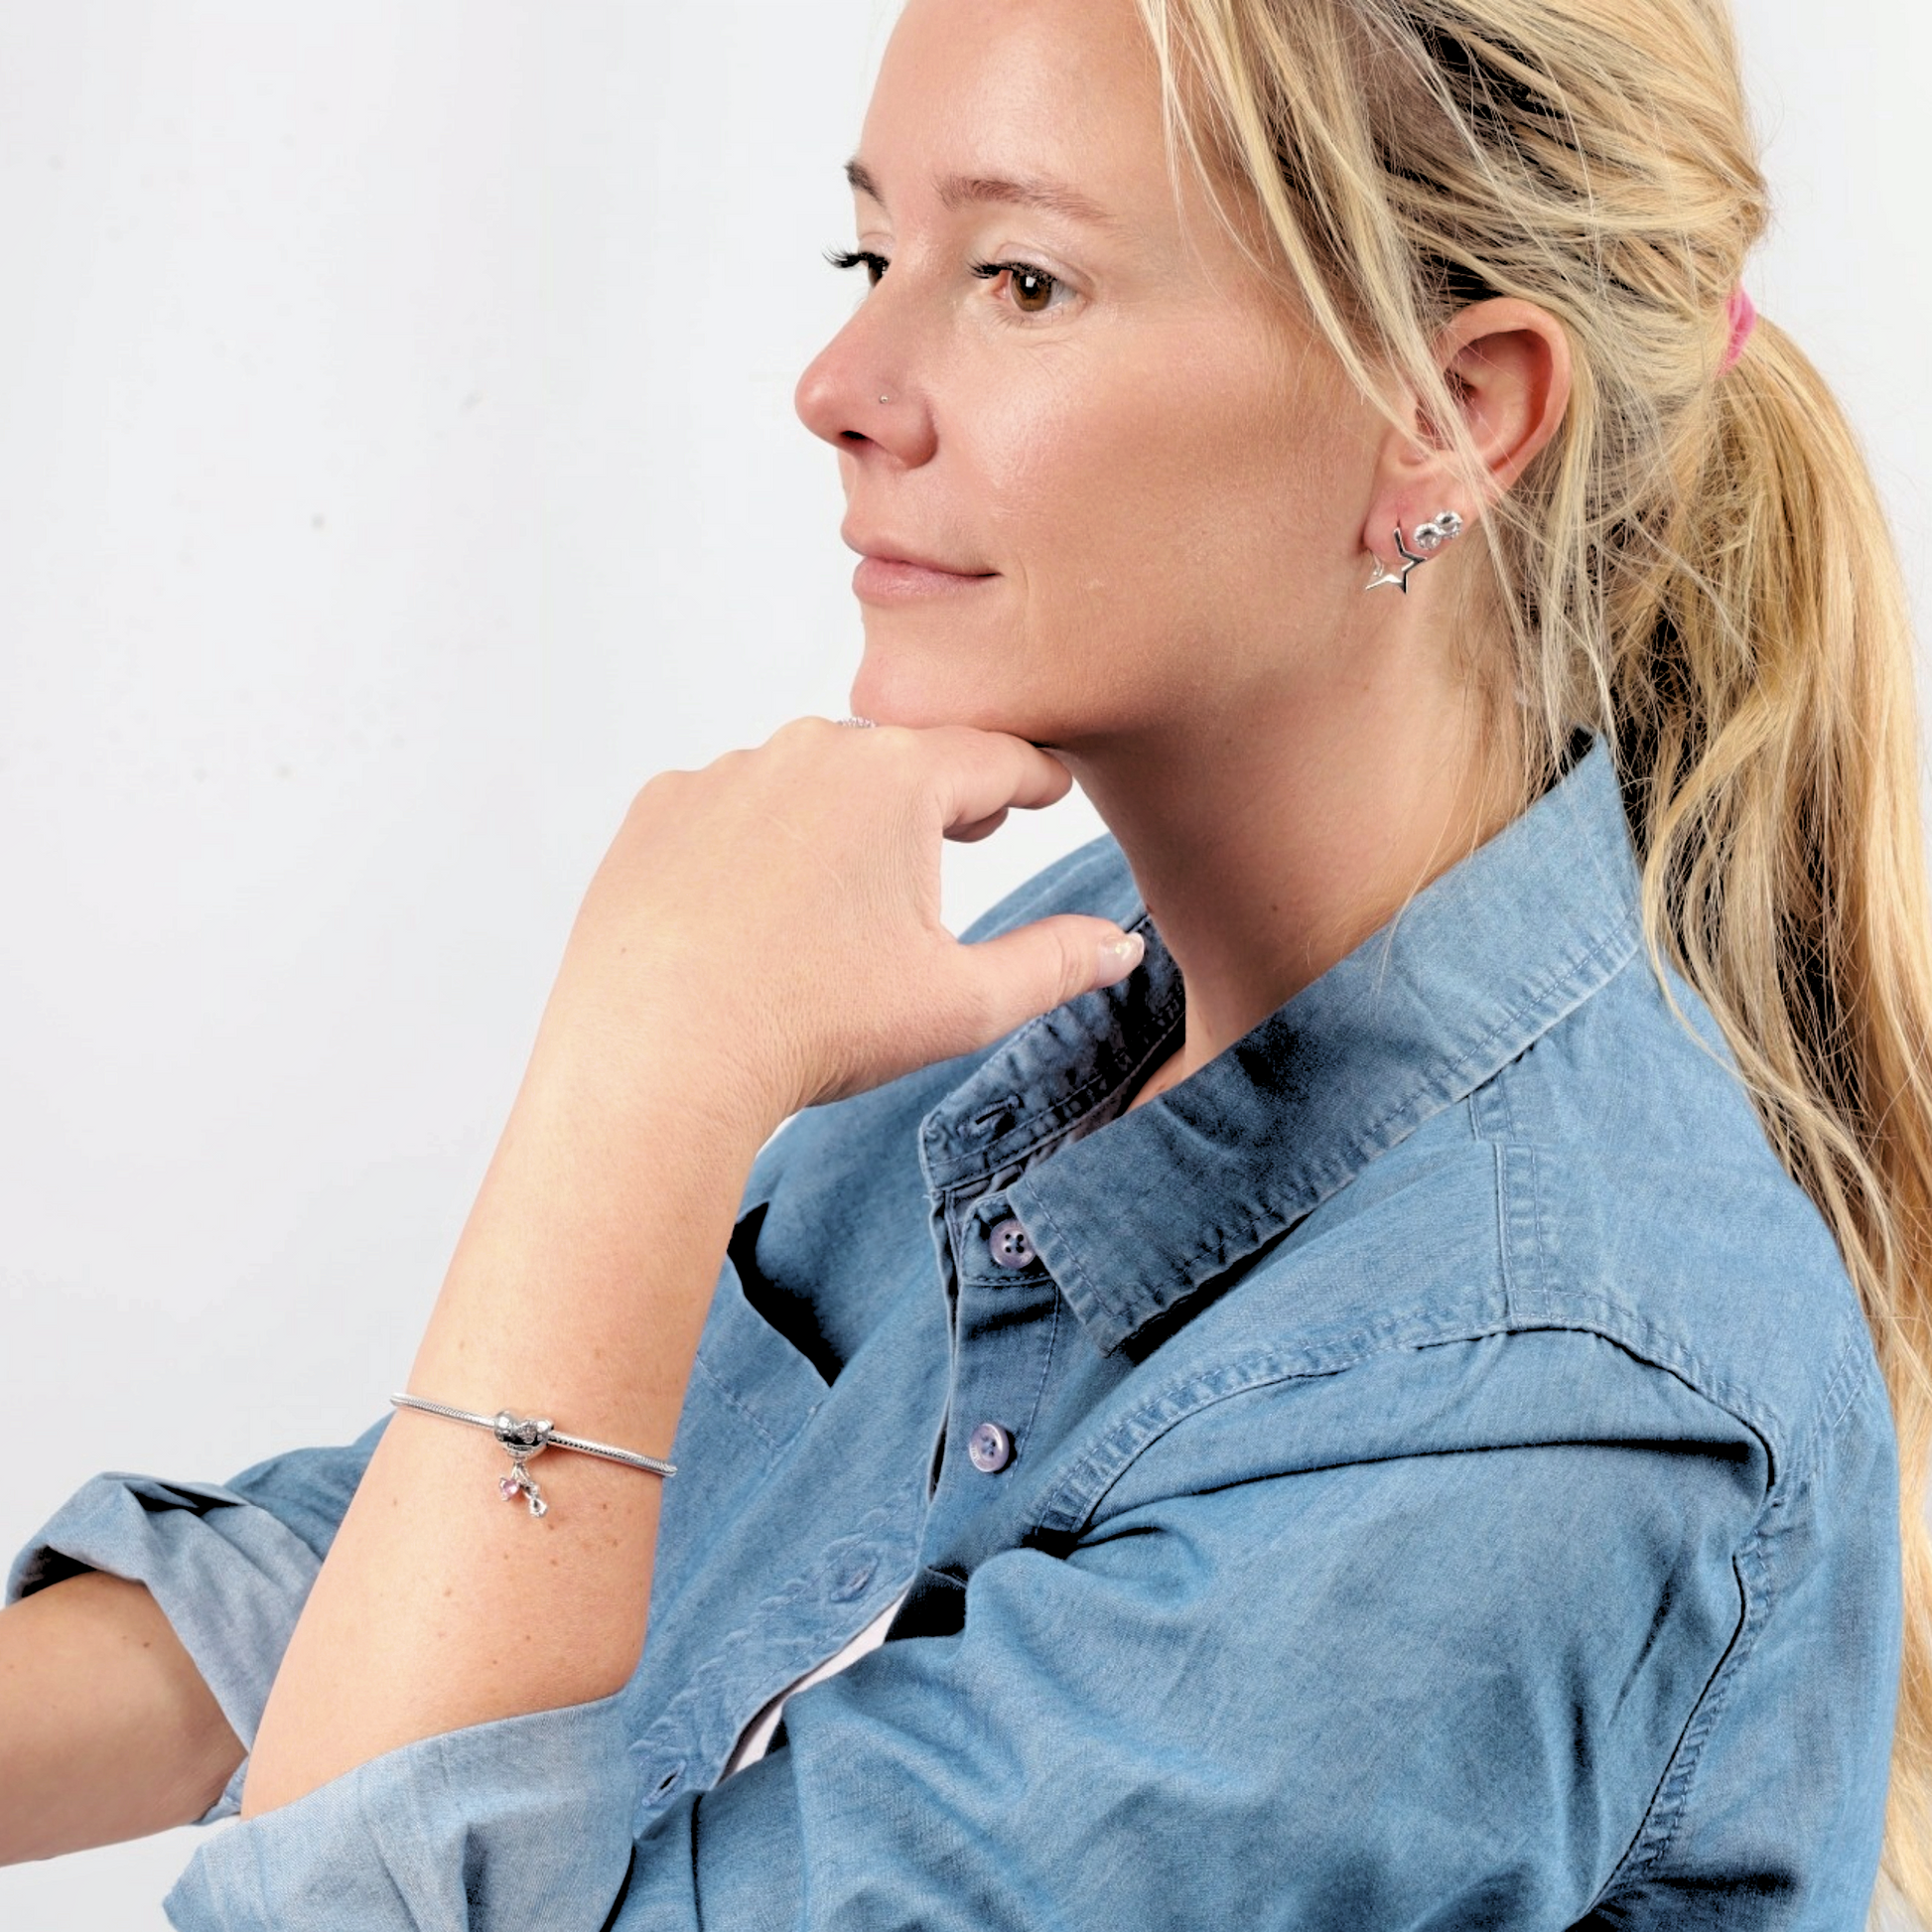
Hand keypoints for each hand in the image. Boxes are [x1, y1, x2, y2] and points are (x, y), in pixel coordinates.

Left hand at [529, 718, 1141, 1134]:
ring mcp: (724, 773)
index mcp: (897, 778)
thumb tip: (1121, 945)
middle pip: (900, 761)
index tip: (1049, 787)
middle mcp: (808, 749)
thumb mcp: (960, 1004)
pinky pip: (731, 807)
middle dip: (938, 795)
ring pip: (809, 782)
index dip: (1033, 778)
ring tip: (849, 893)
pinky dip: (756, 841)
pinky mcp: (660, 809)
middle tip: (968, 833)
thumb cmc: (814, 1027)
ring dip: (840, 819)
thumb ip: (1055, 964)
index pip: (994, 757)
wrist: (656, 1057)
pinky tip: (759, 907)